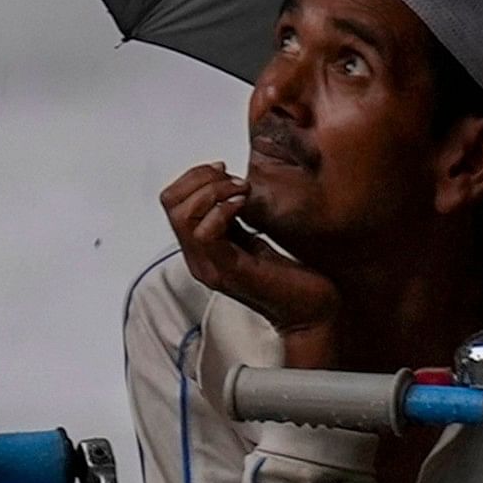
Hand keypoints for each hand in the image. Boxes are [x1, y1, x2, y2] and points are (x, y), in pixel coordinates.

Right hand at [162, 164, 343, 366]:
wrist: (311, 311)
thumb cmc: (291, 276)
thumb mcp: (255, 236)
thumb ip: (235, 216)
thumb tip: (229, 182)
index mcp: (202, 248)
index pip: (172, 201)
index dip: (195, 176)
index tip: (225, 170)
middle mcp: (198, 258)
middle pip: (172, 204)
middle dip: (202, 179)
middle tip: (234, 181)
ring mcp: (210, 267)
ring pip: (183, 216)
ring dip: (214, 192)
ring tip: (242, 192)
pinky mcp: (227, 272)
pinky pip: (205, 234)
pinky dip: (223, 210)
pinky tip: (244, 206)